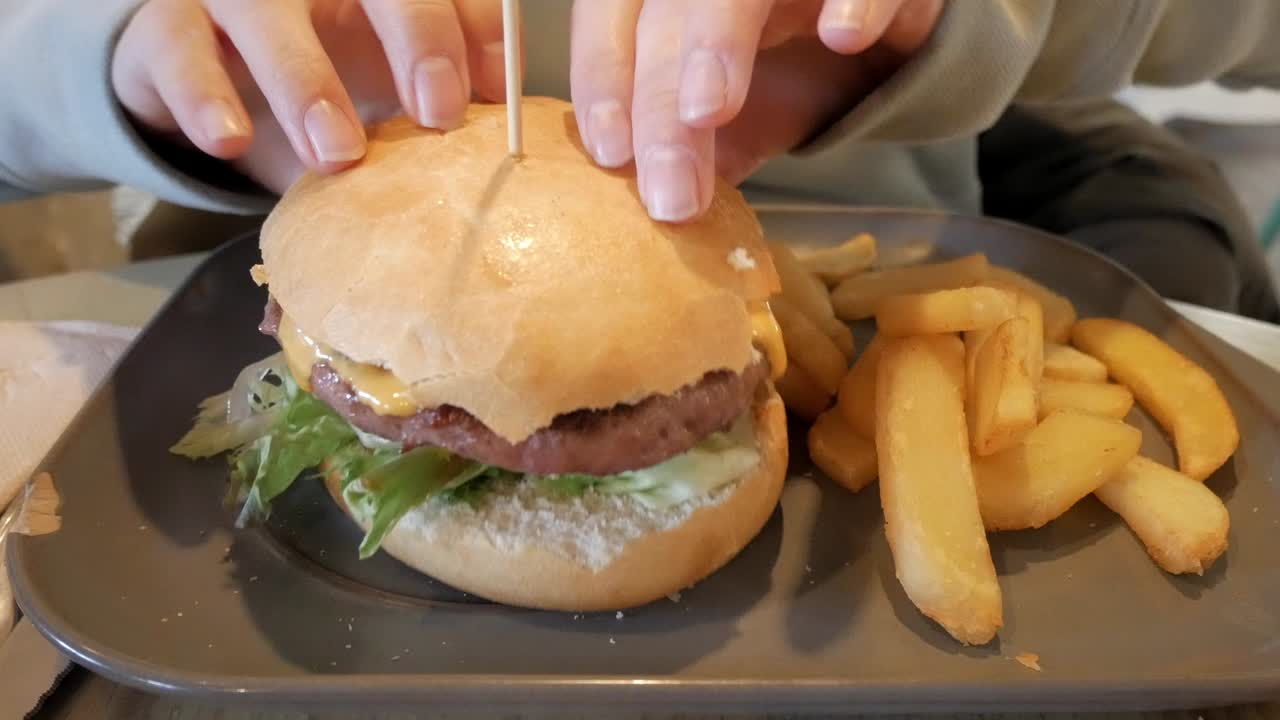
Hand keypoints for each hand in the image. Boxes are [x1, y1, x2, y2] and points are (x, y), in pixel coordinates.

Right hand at [111, 0, 507, 191]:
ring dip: (307, 81)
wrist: (201, 81)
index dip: (472, 28)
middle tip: (437, 112)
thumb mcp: (379, 84)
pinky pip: (178, 49)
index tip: (491, 95)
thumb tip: (498, 116)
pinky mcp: (165, 26)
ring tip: (338, 154)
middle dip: (416, 35)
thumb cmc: (316, 74)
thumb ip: (434, 88)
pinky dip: (204, 95)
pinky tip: (229, 139)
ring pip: (265, 10)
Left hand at [570, 0, 942, 221]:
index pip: (613, 19)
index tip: (610, 154)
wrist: (901, 45)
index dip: (602, 79)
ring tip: (709, 110)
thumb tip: (641, 217)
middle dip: (658, 102)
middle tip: (669, 190)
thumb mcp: (738, 121)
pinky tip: (841, 39)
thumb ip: (689, 153)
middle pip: (666, 13)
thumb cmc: (801, 67)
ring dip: (717, 39)